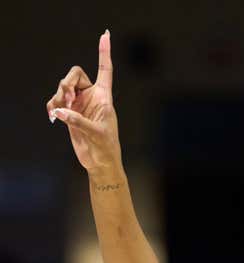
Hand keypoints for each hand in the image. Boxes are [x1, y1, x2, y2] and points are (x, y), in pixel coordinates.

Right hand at [46, 30, 121, 176]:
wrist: (99, 162)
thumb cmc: (106, 147)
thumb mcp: (97, 134)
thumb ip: (78, 121)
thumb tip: (60, 111)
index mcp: (105, 96)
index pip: (105, 69)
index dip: (104, 52)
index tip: (105, 35)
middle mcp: (92, 96)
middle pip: (75, 74)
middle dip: (66, 83)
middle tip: (67, 98)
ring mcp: (80, 104)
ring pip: (63, 87)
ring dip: (58, 96)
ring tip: (60, 112)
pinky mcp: (70, 113)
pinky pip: (55, 101)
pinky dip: (52, 106)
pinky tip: (53, 117)